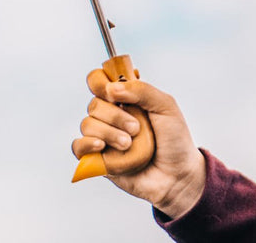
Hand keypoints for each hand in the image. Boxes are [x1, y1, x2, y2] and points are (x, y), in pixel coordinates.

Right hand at [71, 70, 205, 218]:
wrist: (178, 175)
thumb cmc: (174, 140)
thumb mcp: (166, 106)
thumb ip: (142, 90)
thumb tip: (111, 88)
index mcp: (124, 98)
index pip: (98, 80)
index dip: (100, 82)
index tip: (115, 93)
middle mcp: (111, 116)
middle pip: (94, 104)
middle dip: (114, 116)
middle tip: (136, 129)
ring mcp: (103, 137)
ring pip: (87, 124)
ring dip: (108, 132)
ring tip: (128, 144)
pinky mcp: (97, 159)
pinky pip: (78, 147)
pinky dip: (86, 144)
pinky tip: (101, 146)